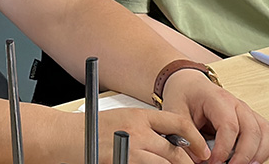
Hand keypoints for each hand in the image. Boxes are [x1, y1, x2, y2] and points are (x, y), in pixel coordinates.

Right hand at [96, 108, 210, 163]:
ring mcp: (129, 150)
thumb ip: (146, 128)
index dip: (196, 139)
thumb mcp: (122, 119)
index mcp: (139, 115)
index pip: (178, 123)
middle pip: (176, 152)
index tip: (203, 151)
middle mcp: (137, 132)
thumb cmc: (90, 130)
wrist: (64, 137)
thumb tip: (172, 143)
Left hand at [162, 70, 268, 163]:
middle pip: (251, 131)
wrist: (189, 84)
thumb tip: (200, 158)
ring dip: (257, 154)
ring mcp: (246, 110)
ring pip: (264, 133)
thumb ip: (187, 134)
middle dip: (243, 156)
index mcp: (216, 98)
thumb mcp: (176, 112)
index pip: (229, 125)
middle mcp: (236, 103)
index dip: (223, 149)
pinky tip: (251, 160)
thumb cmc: (184, 95)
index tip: (213, 162)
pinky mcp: (250, 118)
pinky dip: (263, 150)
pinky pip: (266, 134)